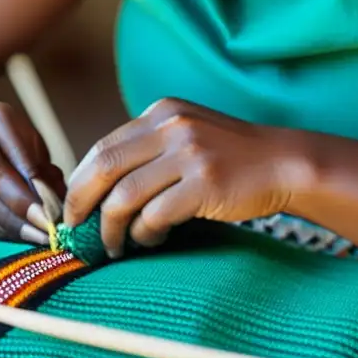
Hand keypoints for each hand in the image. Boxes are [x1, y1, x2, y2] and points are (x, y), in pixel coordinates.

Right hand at [0, 100, 65, 244]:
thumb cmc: (15, 145)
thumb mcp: (34, 149)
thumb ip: (44, 173)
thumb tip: (54, 206)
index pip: (10, 157)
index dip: (30, 191)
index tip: (52, 215)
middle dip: (19, 213)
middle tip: (45, 233)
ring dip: (9, 228)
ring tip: (35, 238)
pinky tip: (15, 237)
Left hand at [63, 98, 301, 257]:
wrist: (283, 162)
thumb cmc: (230, 157)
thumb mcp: (187, 134)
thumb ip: (149, 148)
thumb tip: (97, 186)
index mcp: (162, 113)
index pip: (103, 146)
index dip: (80, 181)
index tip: (74, 207)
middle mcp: (172, 127)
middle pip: (104, 167)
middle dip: (81, 203)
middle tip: (77, 229)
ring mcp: (190, 154)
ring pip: (124, 196)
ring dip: (111, 228)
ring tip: (115, 244)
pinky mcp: (205, 183)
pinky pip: (155, 215)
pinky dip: (144, 233)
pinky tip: (150, 240)